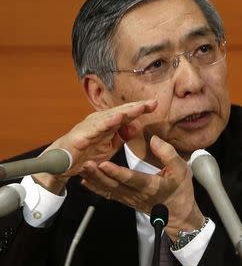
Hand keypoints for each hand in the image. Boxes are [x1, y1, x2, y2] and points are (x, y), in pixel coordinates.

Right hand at [33, 99, 156, 193]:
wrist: (62, 163)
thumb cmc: (86, 152)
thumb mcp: (110, 146)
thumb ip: (123, 136)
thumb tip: (137, 126)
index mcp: (107, 122)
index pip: (127, 114)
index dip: (141, 109)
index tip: (156, 104)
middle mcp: (99, 120)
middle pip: (122, 111)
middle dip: (137, 106)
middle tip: (153, 102)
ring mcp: (90, 126)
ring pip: (111, 116)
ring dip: (126, 111)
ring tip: (140, 107)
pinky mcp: (82, 135)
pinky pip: (96, 128)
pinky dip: (107, 122)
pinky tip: (118, 118)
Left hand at [79, 135, 203, 240]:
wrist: (178, 215)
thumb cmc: (180, 191)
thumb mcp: (181, 170)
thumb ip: (168, 155)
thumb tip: (154, 139)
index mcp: (151, 186)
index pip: (132, 179)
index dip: (117, 172)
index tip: (104, 164)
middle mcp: (137, 194)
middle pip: (114, 185)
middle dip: (98, 175)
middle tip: (85, 164)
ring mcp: (129, 199)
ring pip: (108, 190)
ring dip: (94, 180)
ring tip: (82, 169)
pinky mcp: (125, 200)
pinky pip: (108, 194)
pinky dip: (95, 188)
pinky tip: (84, 181)